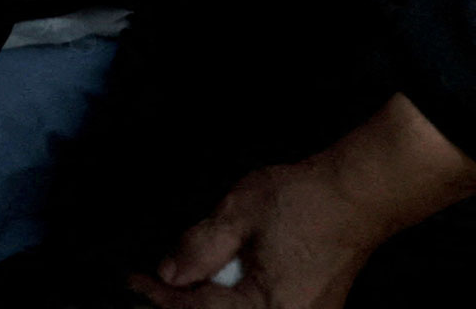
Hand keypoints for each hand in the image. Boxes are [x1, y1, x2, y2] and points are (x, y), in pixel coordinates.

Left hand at [136, 95, 475, 308]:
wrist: (358, 194)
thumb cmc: (304, 201)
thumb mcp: (237, 216)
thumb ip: (198, 249)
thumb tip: (169, 275)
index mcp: (268, 307)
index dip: (161, 296)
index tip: (135, 281)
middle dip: (185, 303)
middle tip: (153, 285)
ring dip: (210, 300)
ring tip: (183, 281)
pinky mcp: (312, 305)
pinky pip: (262, 306)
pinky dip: (235, 295)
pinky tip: (220, 277)